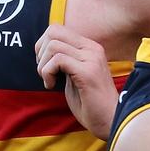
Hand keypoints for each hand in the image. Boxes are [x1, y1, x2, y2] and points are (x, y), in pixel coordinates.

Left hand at [35, 24, 117, 139]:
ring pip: (53, 46)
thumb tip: (42, 51)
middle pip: (53, 31)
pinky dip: (47, 72)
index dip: (42, 45)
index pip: (57, 29)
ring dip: (43, 65)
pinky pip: (58, 60)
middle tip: (44, 72)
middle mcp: (92, 48)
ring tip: (48, 80)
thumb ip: (64, 61)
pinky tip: (51, 85)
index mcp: (89, 47)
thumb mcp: (74, 75)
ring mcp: (91, 59)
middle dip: (40, 52)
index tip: (44, 66)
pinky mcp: (87, 72)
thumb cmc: (90, 103)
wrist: (110, 121)